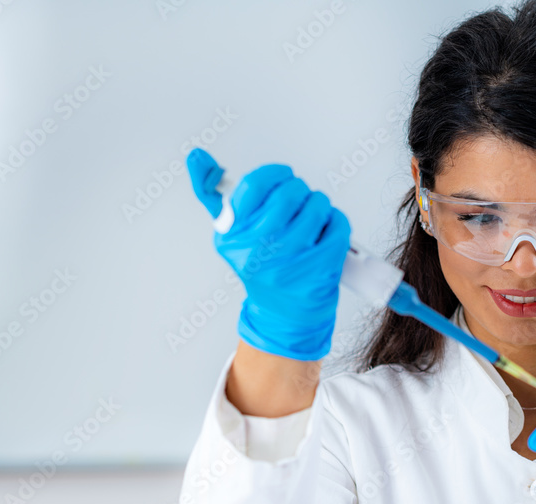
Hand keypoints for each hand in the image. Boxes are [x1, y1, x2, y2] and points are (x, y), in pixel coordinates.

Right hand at [186, 148, 350, 360]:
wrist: (285, 314)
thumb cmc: (260, 267)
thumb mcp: (231, 233)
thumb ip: (210, 192)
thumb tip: (197, 157)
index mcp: (233, 237)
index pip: (255, 184)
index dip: (275, 174)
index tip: (282, 176)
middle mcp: (260, 250)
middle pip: (291, 191)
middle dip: (299, 190)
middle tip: (298, 202)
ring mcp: (292, 261)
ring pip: (317, 204)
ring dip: (318, 205)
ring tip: (312, 219)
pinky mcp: (321, 268)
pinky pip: (338, 223)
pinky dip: (335, 222)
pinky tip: (325, 234)